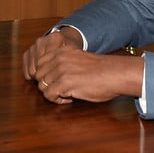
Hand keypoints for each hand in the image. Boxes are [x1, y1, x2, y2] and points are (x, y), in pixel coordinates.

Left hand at [23, 28, 143, 103]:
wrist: (114, 73)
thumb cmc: (101, 69)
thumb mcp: (77, 58)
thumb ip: (63, 62)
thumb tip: (50, 75)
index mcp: (60, 51)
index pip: (39, 64)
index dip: (46, 75)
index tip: (58, 80)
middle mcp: (58, 59)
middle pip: (39, 76)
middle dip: (48, 84)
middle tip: (61, 89)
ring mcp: (60, 70)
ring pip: (42, 87)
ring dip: (52, 93)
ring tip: (66, 94)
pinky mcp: (64, 83)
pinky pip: (49, 95)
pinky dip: (57, 100)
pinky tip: (70, 98)